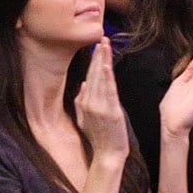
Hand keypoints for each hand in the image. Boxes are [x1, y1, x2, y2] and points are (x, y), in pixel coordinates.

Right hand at [74, 37, 128, 162]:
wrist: (107, 155)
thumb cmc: (99, 138)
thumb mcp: (85, 119)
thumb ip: (82, 102)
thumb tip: (84, 84)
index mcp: (84, 103)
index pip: (89, 76)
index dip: (93, 61)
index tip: (97, 46)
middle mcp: (89, 103)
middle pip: (93, 74)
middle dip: (98, 55)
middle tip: (102, 38)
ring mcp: (99, 107)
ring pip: (100, 79)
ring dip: (103, 61)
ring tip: (105, 45)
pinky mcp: (110, 112)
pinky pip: (108, 91)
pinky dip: (106, 78)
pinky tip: (105, 65)